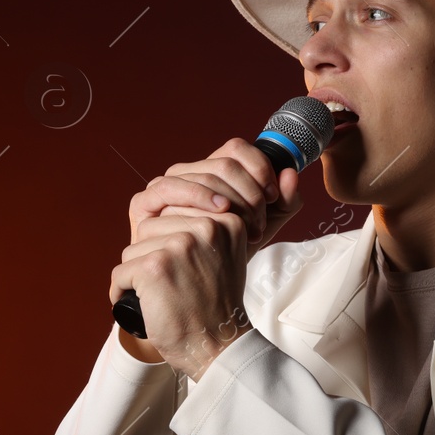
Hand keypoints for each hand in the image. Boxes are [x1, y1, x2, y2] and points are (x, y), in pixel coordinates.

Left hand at [110, 141, 304, 375]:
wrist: (218, 346)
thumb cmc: (217, 303)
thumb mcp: (229, 254)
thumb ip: (217, 220)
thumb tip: (252, 186)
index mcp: (228, 220)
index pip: (172, 210)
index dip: (171, 245)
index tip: (194, 271)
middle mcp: (208, 226)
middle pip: (150, 227)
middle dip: (154, 258)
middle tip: (181, 287)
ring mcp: (182, 244)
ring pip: (133, 249)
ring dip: (140, 276)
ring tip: (168, 295)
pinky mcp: (157, 266)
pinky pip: (121, 272)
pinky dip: (124, 294)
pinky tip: (150, 306)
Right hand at [131, 138, 304, 252]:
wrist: (200, 285)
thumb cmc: (230, 251)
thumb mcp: (266, 226)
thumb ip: (286, 201)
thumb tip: (290, 173)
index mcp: (213, 171)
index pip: (237, 149)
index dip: (260, 168)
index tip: (273, 198)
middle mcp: (189, 172)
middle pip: (225, 164)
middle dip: (250, 195)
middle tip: (259, 225)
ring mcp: (165, 185)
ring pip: (204, 175)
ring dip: (231, 200)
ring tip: (245, 228)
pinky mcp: (144, 202)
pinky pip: (170, 187)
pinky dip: (199, 196)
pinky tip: (220, 212)